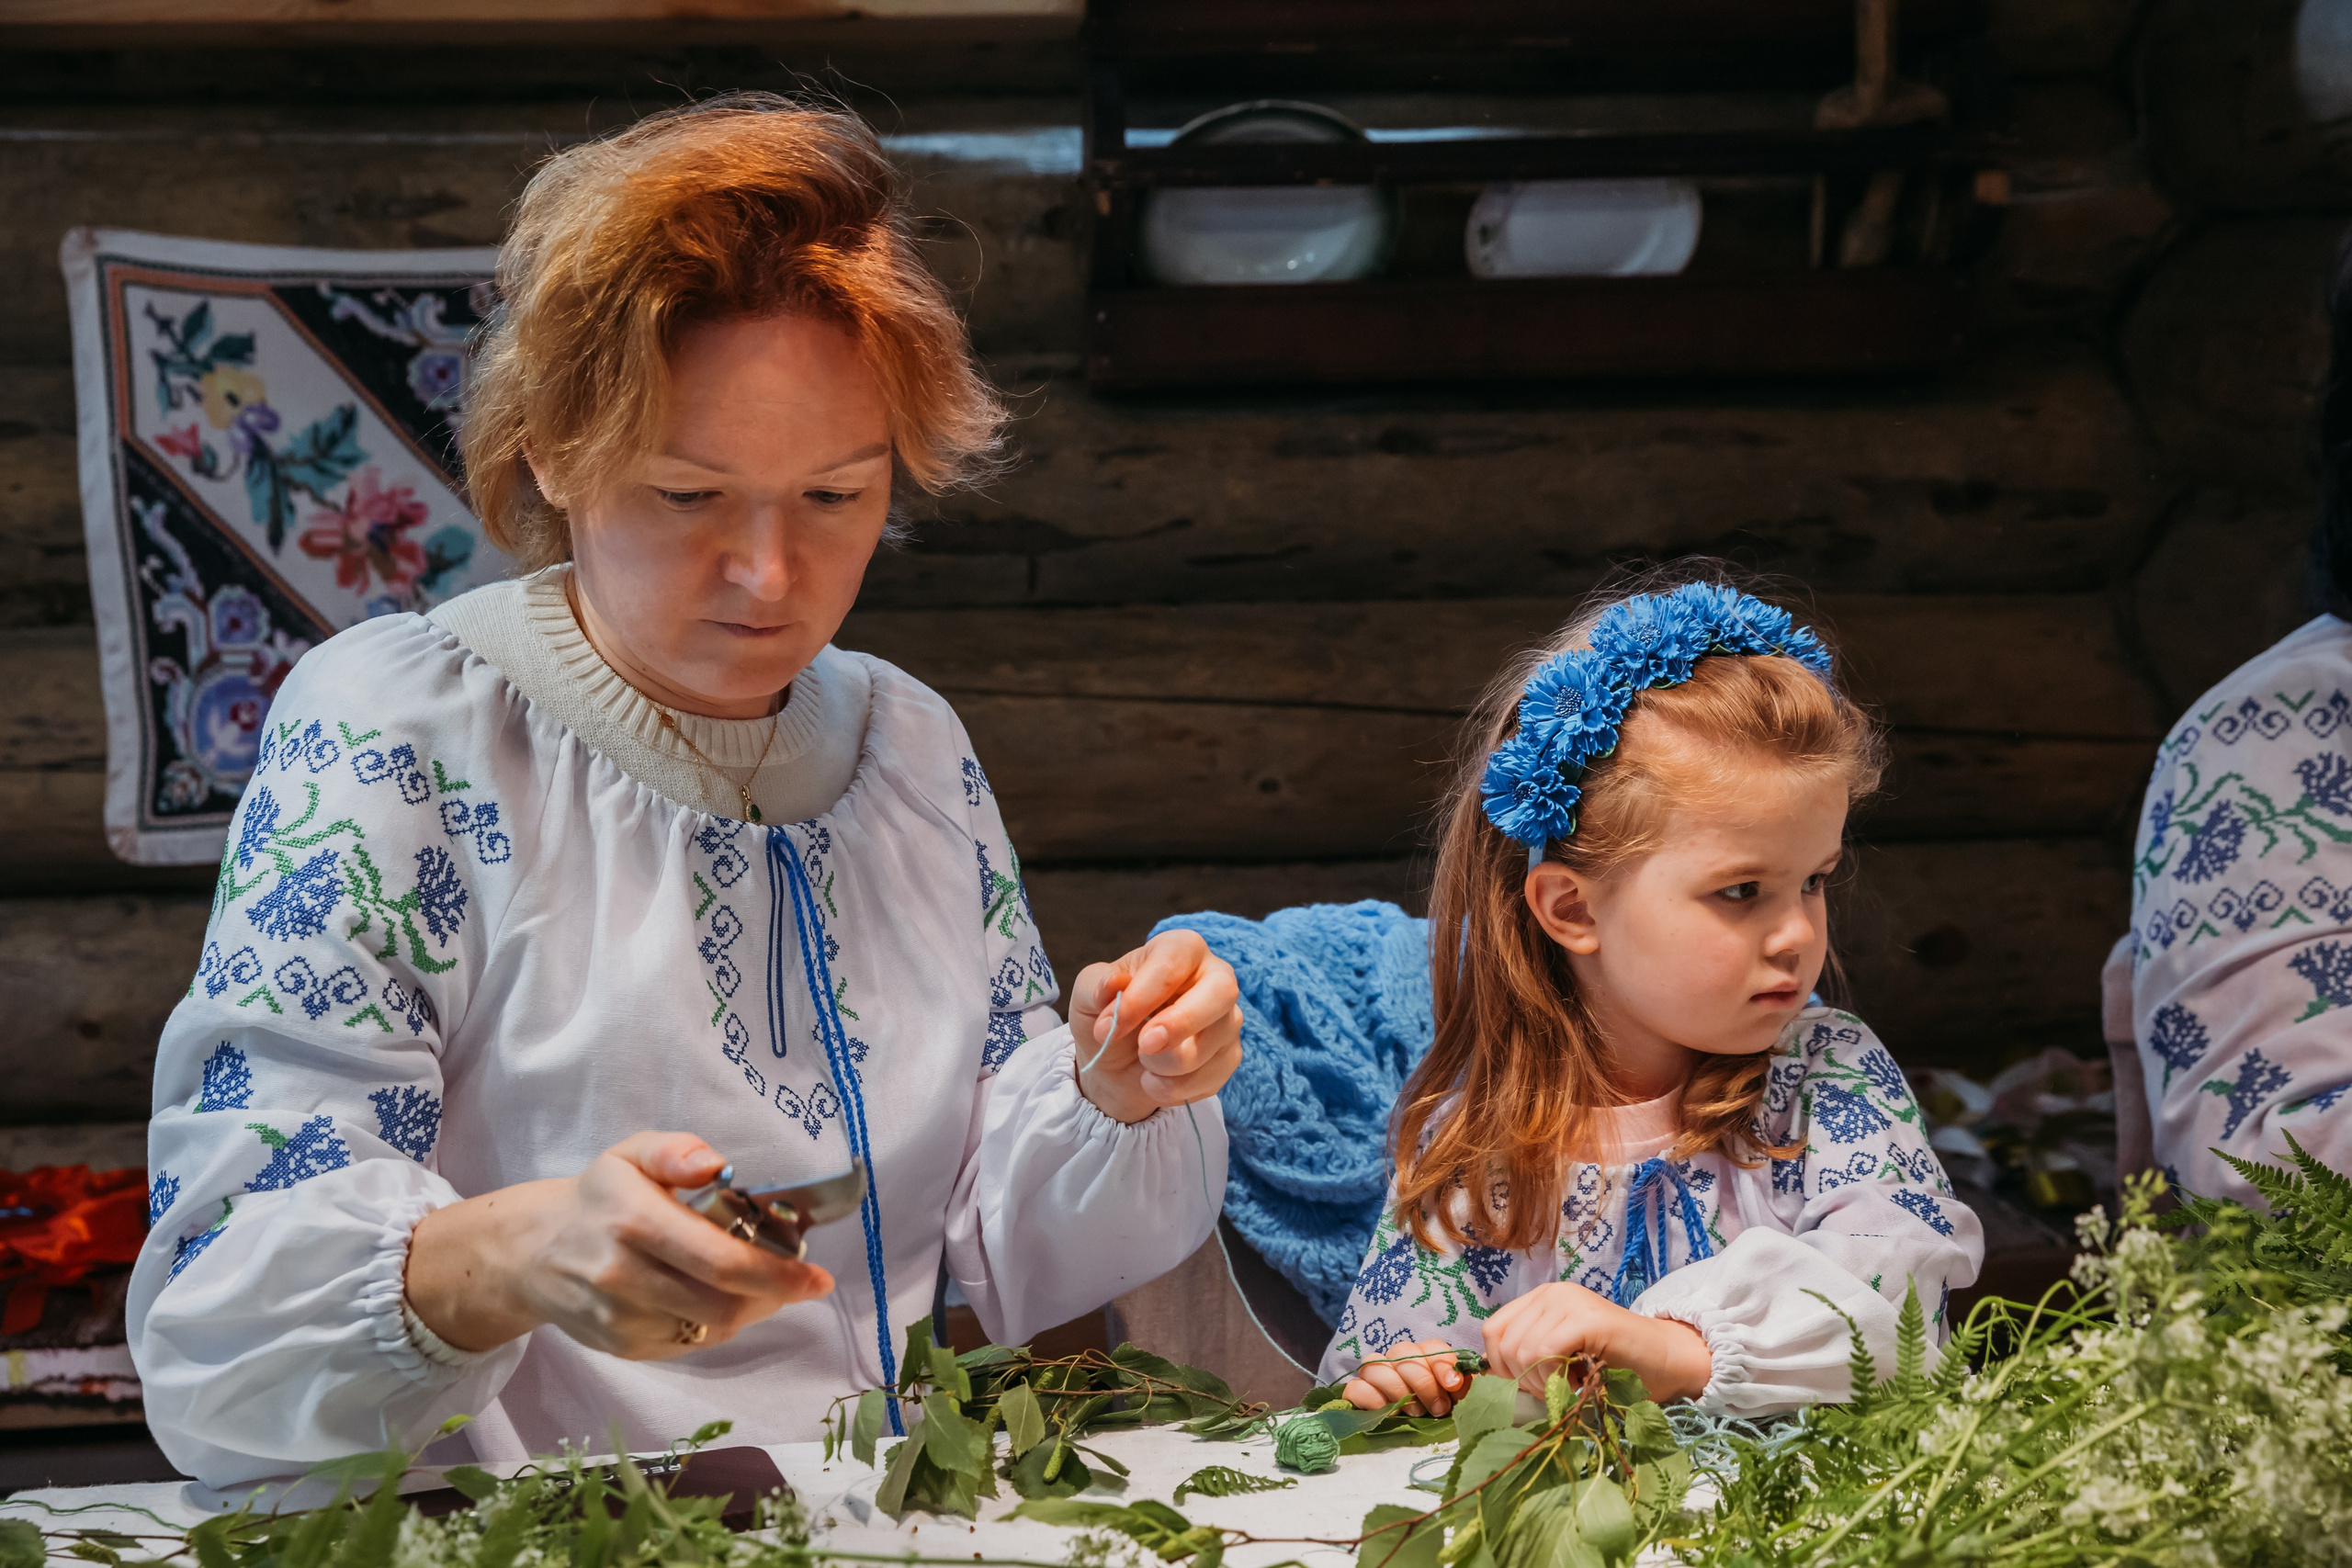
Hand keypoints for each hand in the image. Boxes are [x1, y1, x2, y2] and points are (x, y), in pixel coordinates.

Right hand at [406, 1132, 834, 1357]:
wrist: (531, 1252)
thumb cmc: (598, 1198)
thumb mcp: (630, 1154)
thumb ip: (674, 1150)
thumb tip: (714, 1163)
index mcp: (634, 1220)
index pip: (720, 1260)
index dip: (777, 1274)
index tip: (817, 1277)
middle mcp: (624, 1276)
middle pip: (723, 1304)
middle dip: (772, 1294)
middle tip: (797, 1277)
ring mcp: (620, 1319)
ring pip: (711, 1329)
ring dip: (748, 1309)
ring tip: (757, 1283)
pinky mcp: (620, 1347)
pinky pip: (689, 1343)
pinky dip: (715, 1324)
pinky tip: (713, 1297)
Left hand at [1070, 928, 1243, 1124]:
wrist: (1114, 1065)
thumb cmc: (1105, 1017)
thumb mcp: (1087, 996)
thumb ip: (1096, 986)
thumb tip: (1114, 984)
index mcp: (1179, 949)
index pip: (1172, 964)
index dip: (1140, 998)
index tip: (1107, 1029)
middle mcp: (1213, 976)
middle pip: (1222, 990)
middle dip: (1180, 1023)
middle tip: (1145, 1046)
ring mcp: (1227, 1017)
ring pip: (1217, 1040)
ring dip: (1169, 1064)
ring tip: (1142, 1062)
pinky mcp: (1230, 1054)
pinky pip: (1216, 1074)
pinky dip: (1176, 1088)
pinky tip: (1155, 1080)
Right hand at [1343, 1338, 1466, 1416]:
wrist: (1417, 1445)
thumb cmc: (1441, 1418)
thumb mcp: (1460, 1403)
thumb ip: (1465, 1387)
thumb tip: (1471, 1372)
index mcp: (1426, 1360)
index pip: (1430, 1346)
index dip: (1441, 1363)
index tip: (1453, 1385)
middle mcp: (1399, 1362)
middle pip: (1402, 1351)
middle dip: (1423, 1381)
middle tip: (1437, 1408)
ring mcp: (1376, 1376)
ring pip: (1374, 1363)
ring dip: (1397, 1389)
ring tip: (1415, 1413)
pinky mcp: (1358, 1394)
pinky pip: (1356, 1387)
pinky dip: (1371, 1398)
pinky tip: (1388, 1413)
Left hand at [1481, 1282, 1710, 1404]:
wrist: (1668, 1360)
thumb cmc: (1617, 1366)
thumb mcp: (1561, 1356)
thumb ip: (1529, 1357)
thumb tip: (1489, 1380)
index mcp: (1540, 1300)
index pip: (1493, 1331)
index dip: (1502, 1367)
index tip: (1533, 1386)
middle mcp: (1551, 1293)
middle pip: (1503, 1344)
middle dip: (1523, 1380)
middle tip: (1556, 1390)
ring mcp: (1569, 1301)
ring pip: (1521, 1351)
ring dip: (1542, 1383)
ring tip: (1571, 1386)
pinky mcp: (1586, 1318)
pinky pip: (1544, 1353)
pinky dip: (1554, 1378)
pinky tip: (1579, 1383)